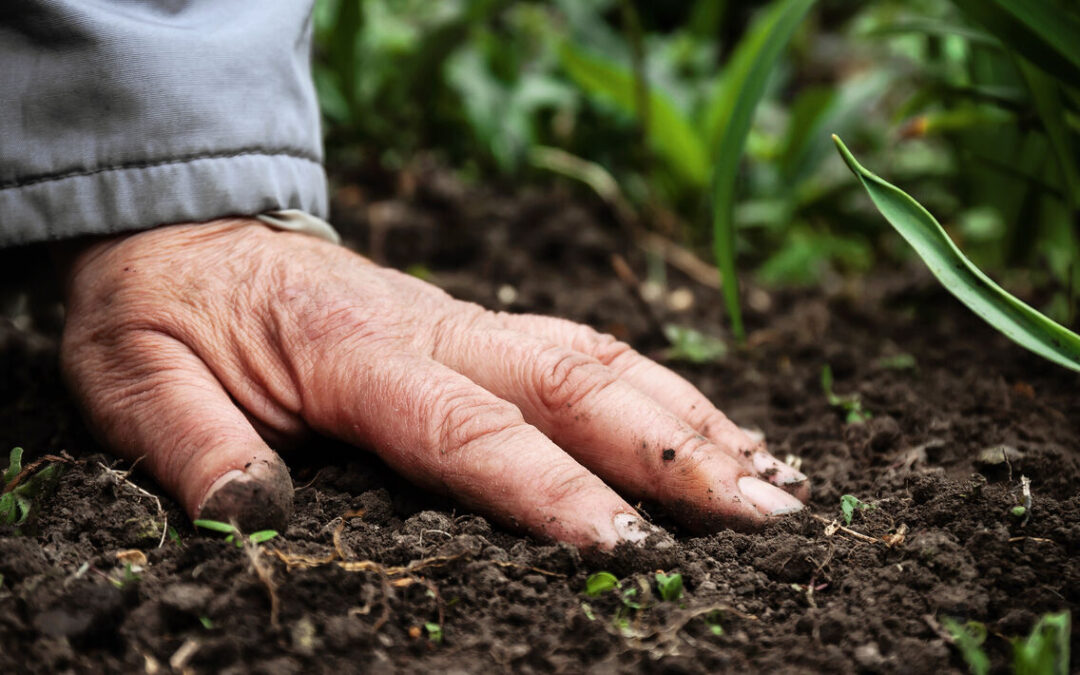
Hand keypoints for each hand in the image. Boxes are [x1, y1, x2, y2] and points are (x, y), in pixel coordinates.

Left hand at [59, 219, 806, 548]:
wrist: (188, 232)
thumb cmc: (165, 312)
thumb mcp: (136, 380)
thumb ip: (193, 447)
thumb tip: (255, 519)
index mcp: (353, 351)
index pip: (470, 429)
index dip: (553, 491)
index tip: (631, 552)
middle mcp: (434, 329)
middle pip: (575, 383)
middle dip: (676, 452)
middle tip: (769, 517)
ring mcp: (466, 322)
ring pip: (600, 360)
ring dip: (691, 418)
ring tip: (774, 478)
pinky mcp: (478, 328)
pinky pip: (586, 352)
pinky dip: (661, 393)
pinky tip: (710, 431)